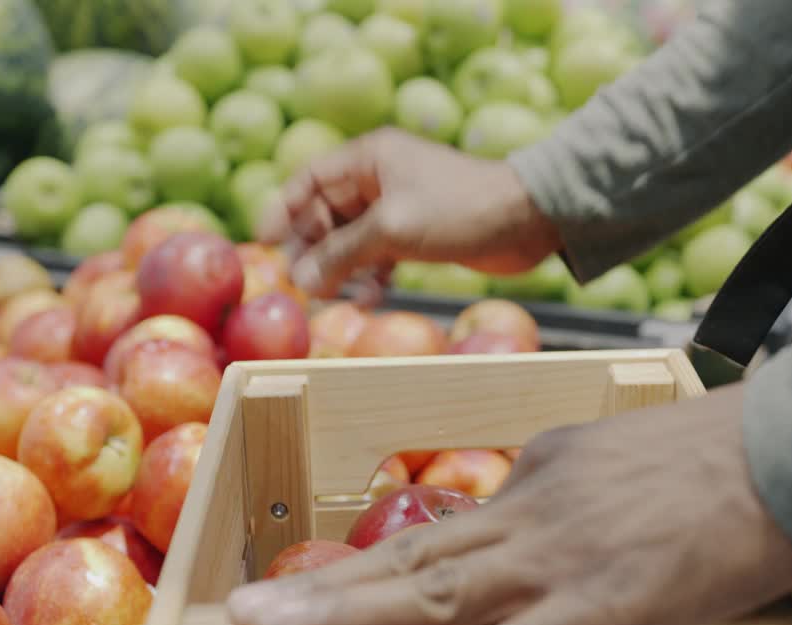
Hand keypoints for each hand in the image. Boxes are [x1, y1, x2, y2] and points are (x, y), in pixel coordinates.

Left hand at [226, 383, 791, 624]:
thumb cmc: (724, 452)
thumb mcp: (625, 449)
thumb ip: (569, 478)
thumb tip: (526, 509)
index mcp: (538, 470)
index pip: (449, 524)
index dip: (383, 561)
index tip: (333, 582)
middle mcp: (528, 509)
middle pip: (410, 553)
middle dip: (324, 584)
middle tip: (246, 608)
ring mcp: (558, 558)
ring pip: (432, 592)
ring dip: (344, 616)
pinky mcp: (600, 606)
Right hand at [258, 128, 561, 298]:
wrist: (529, 220)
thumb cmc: (460, 210)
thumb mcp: (393, 228)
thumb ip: (343, 253)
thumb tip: (300, 280)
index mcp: (369, 158)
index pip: (309, 180)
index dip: (283, 210)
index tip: (263, 244)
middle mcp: (380, 178)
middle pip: (326, 213)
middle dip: (312, 249)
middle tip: (300, 285)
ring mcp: (399, 207)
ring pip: (351, 239)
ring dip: (340, 268)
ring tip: (332, 298)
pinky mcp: (417, 234)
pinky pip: (378, 255)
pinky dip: (369, 275)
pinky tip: (367, 299)